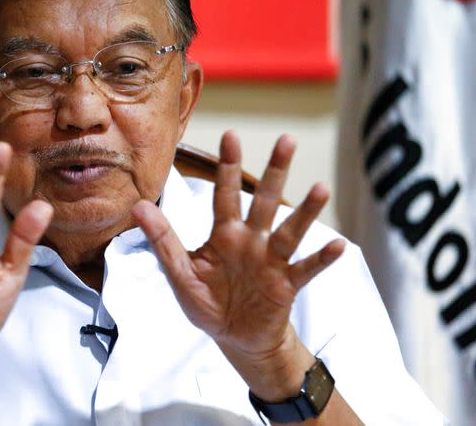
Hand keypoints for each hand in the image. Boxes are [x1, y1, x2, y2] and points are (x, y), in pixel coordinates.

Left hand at [132, 132, 344, 381]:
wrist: (235, 340)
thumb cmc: (208, 303)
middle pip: (264, 201)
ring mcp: (271, 262)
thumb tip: (137, 206)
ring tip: (320, 189)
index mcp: (225, 235)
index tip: (230, 135)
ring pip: (289, 231)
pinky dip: (321, 259)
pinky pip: (305, 269)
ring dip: (305, 211)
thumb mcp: (179, 273)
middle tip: (288, 140)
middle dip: (275, 172)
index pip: (224, 195)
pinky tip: (338, 245)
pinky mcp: (286, 286)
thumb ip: (163, 240)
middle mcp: (251, 241)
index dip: (227, 166)